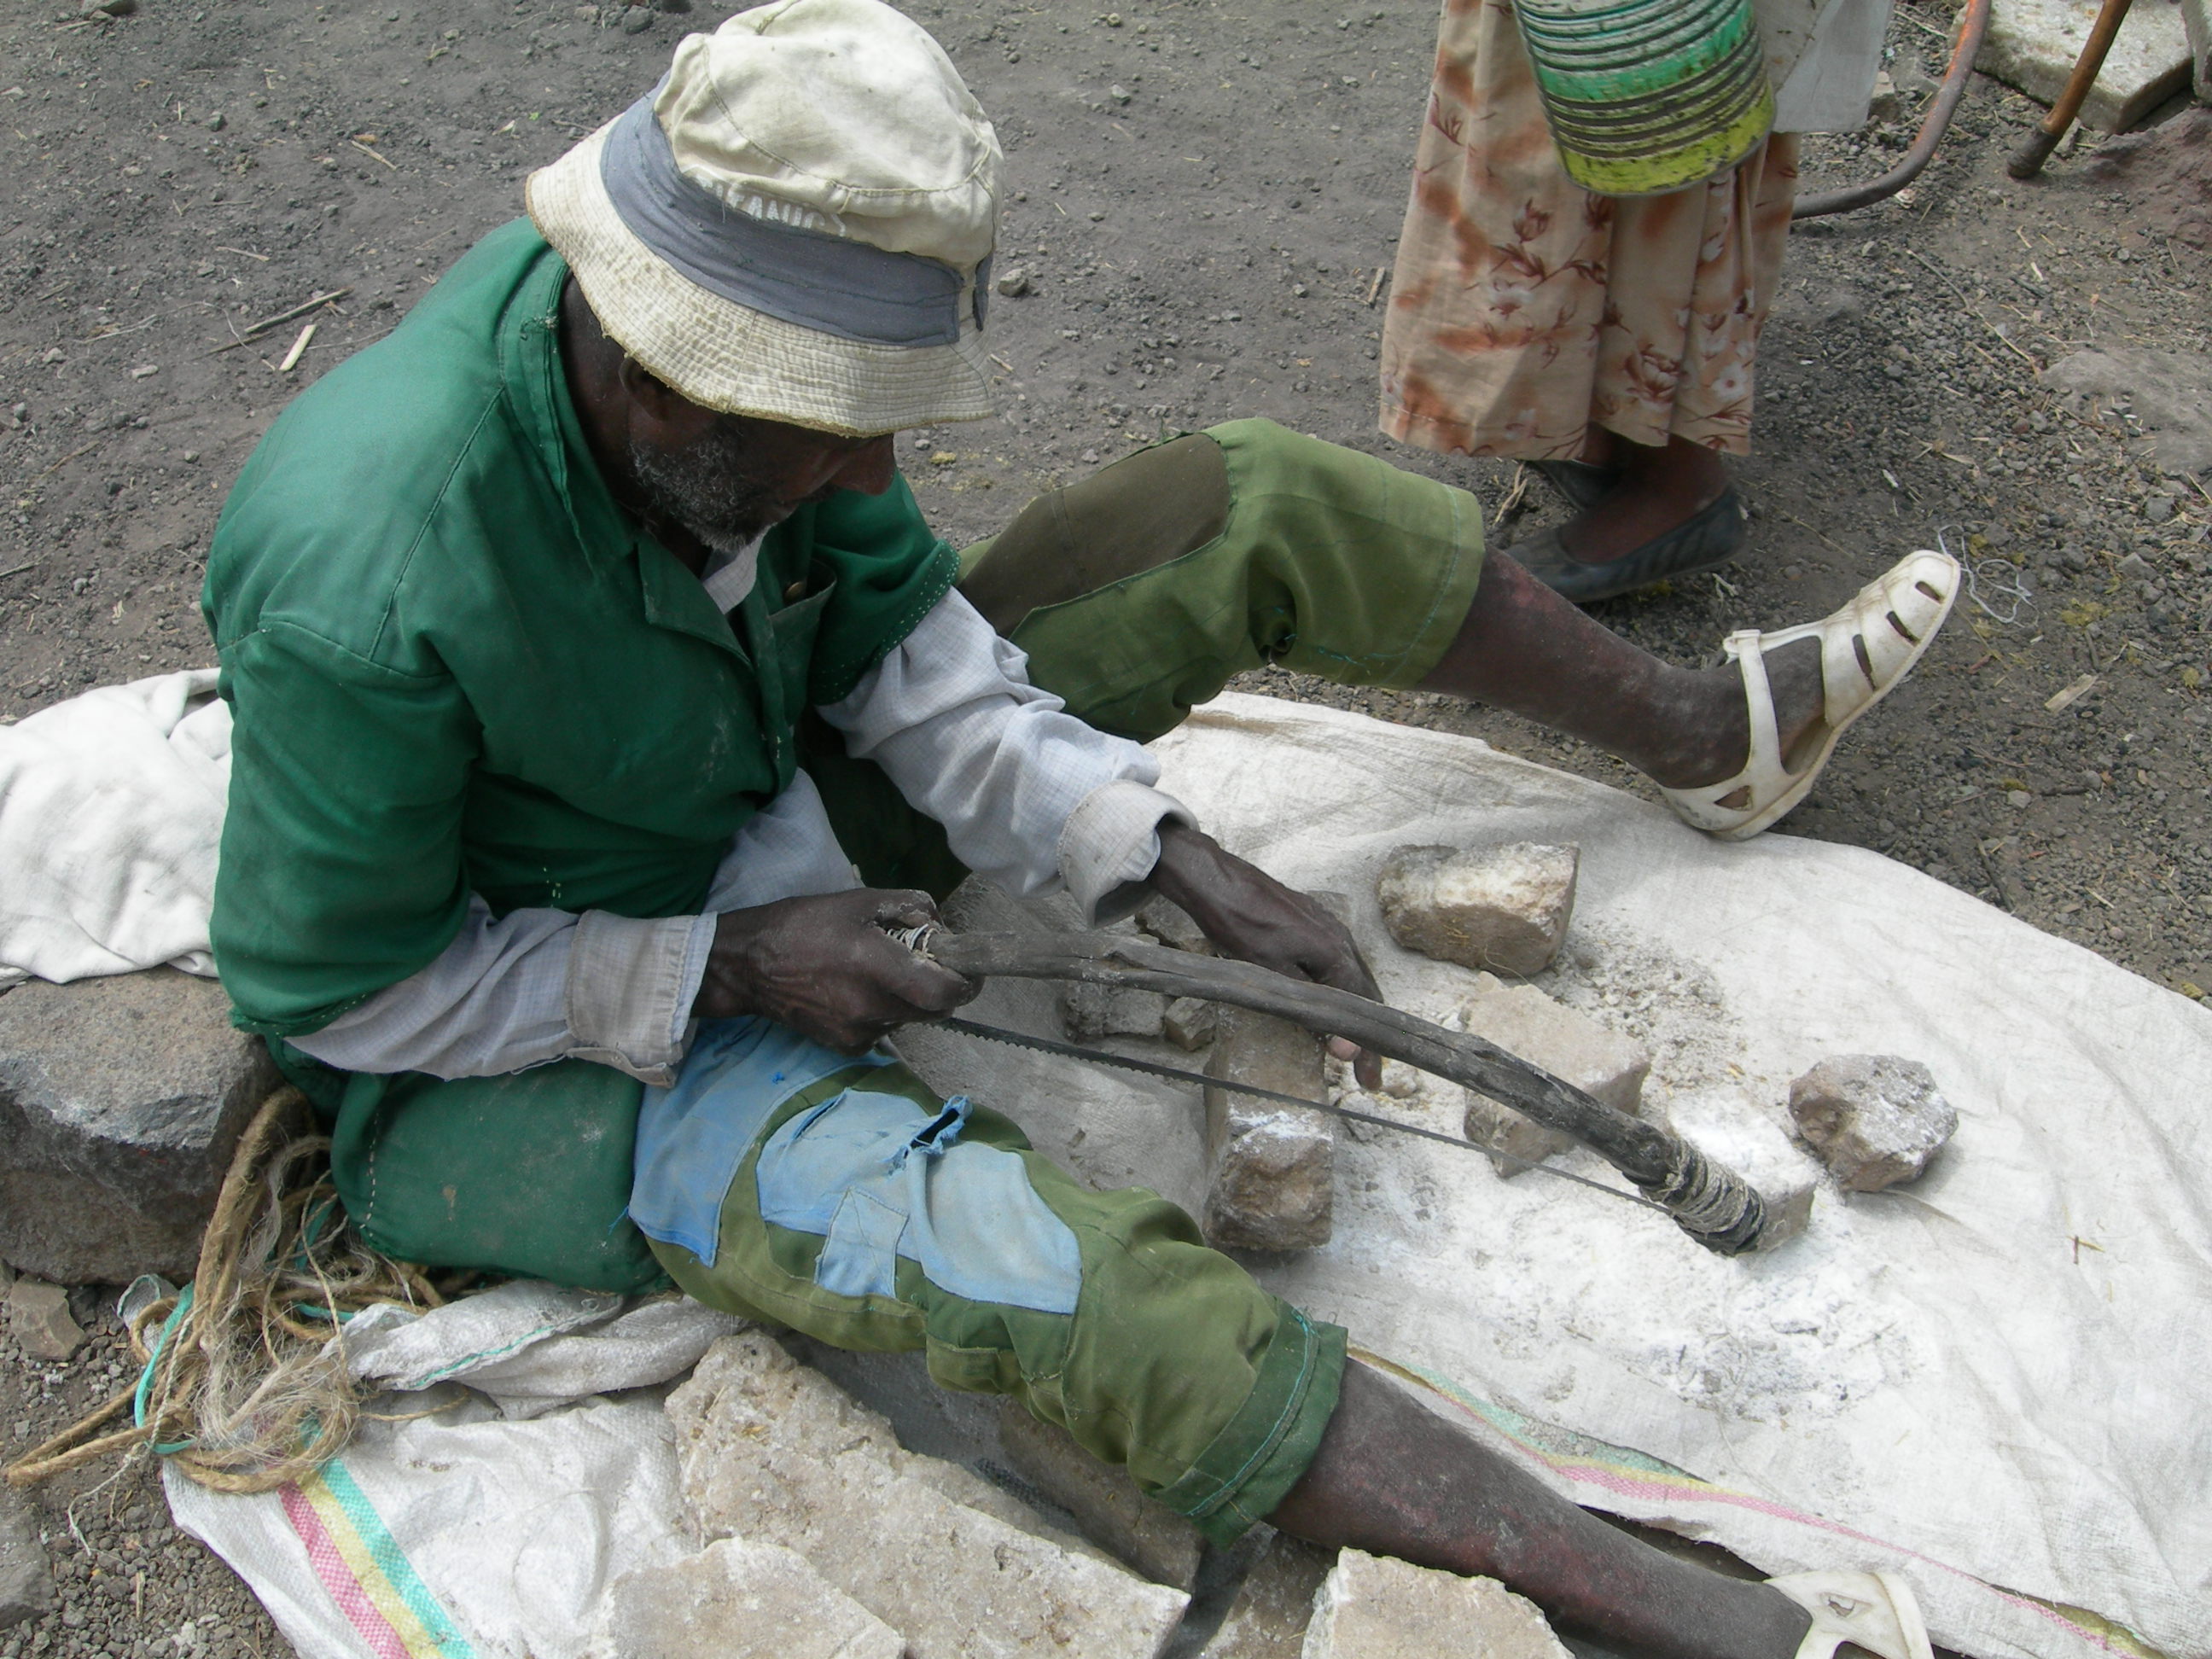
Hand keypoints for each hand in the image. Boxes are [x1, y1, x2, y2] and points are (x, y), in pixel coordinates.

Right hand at [695, 888, 978, 1052]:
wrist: (749, 965)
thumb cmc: (804, 924)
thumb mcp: (860, 900)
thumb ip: (911, 907)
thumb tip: (940, 928)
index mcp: (876, 966)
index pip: (944, 992)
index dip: (966, 983)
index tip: (969, 970)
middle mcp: (871, 1007)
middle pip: (935, 1009)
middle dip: (939, 987)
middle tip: (923, 963)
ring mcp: (860, 1031)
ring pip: (910, 1019)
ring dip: (909, 999)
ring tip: (878, 973)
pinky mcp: (848, 1046)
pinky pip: (885, 1029)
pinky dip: (884, 1012)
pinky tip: (856, 991)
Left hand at [1146, 823, 1384, 1087]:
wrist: (1215, 880)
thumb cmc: (1240, 925)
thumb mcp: (1272, 975)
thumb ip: (1310, 1011)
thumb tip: (1343, 1049)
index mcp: (1336, 951)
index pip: (1363, 1009)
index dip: (1367, 1047)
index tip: (1369, 1079)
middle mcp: (1340, 937)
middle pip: (1364, 994)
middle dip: (1365, 1034)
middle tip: (1364, 1073)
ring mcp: (1327, 926)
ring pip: (1350, 977)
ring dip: (1353, 1012)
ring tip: (1349, 1043)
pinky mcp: (1311, 921)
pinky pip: (1336, 962)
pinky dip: (1339, 990)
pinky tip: (1328, 1002)